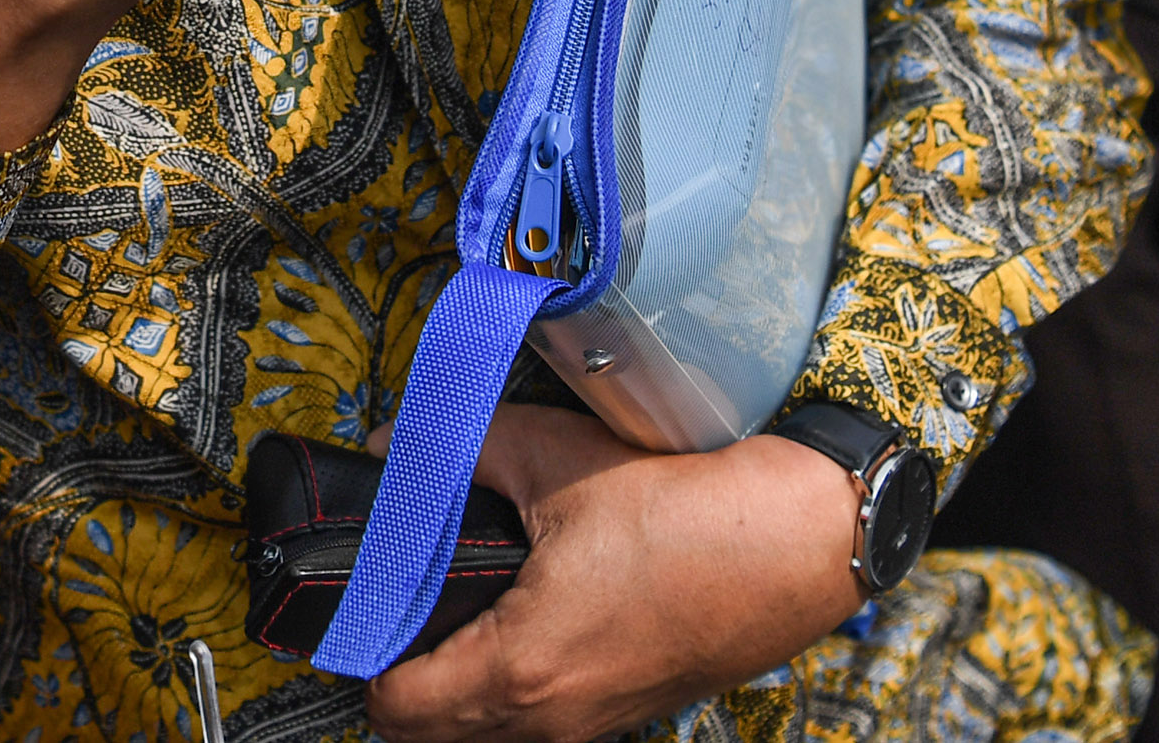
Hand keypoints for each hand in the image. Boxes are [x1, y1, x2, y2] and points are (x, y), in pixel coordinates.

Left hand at [365, 408, 861, 742]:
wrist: (796, 544)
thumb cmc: (690, 514)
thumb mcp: (555, 459)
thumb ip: (460, 448)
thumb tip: (398, 444)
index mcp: (521, 669)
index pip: (394, 709)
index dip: (362, 654)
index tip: (363, 605)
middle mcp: (551, 720)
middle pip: (429, 737)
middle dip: (401, 680)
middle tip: (398, 606)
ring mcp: (594, 725)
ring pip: (486, 736)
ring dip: (456, 690)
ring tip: (456, 610)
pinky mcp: (625, 711)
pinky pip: (539, 725)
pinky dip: (511, 687)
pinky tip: (523, 617)